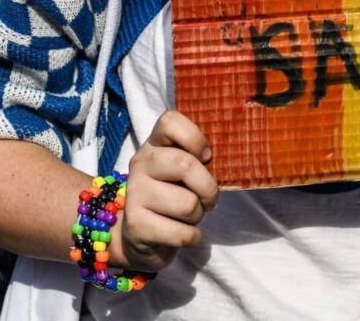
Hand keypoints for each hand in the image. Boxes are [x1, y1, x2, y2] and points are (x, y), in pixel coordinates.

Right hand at [115, 110, 219, 272]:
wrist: (139, 236)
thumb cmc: (172, 196)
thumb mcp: (182, 172)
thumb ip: (197, 160)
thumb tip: (224, 162)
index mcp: (154, 144)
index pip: (170, 122)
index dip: (195, 138)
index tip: (207, 157)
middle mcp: (140, 164)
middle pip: (185, 165)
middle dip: (208, 188)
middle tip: (207, 199)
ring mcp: (135, 194)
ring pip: (188, 204)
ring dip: (198, 216)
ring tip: (188, 216)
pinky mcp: (136, 226)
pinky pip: (183, 233)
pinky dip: (193, 237)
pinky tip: (183, 233)